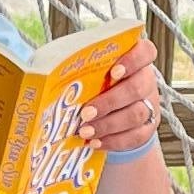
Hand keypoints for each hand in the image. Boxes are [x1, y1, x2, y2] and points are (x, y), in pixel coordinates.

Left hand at [86, 41, 161, 156]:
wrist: (115, 112)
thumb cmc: (98, 85)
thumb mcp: (93, 71)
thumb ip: (82, 67)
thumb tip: (43, 67)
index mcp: (135, 60)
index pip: (145, 52)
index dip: (132, 61)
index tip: (114, 72)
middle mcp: (146, 81)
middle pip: (137, 88)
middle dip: (110, 102)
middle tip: (85, 113)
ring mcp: (150, 105)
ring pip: (137, 114)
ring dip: (108, 125)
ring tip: (85, 131)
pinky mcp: (148, 128)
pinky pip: (136, 136)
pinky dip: (114, 141)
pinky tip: (95, 142)